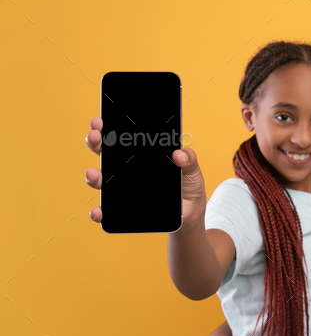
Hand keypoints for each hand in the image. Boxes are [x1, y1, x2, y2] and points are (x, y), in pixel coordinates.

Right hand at [84, 117, 206, 226]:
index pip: (120, 137)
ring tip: (93, 174)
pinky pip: (106, 211)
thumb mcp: (192, 171)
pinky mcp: (122, 210)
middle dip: (95, 142)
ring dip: (93, 176)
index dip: (107, 127)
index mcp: (141, 154)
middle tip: (95, 137)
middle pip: (105, 153)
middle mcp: (126, 169)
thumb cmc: (188, 186)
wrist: (190, 213)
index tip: (99, 121)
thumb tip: (179, 154)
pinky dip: (98, 212)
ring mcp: (122, 189)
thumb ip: (189, 160)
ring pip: (100, 180)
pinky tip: (98, 210)